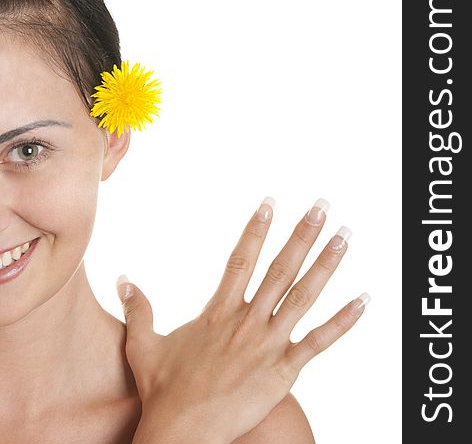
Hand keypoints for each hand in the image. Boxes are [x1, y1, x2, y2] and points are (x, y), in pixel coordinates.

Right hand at [116, 197, 369, 443]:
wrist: (181, 433)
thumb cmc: (163, 390)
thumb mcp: (144, 344)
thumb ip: (138, 308)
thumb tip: (124, 279)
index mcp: (219, 312)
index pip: (241, 259)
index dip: (256, 229)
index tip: (271, 202)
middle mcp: (247, 321)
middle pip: (281, 269)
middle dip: (302, 234)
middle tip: (322, 206)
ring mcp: (268, 344)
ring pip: (303, 296)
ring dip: (326, 265)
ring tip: (344, 237)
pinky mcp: (284, 370)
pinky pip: (319, 342)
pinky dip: (343, 322)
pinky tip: (364, 300)